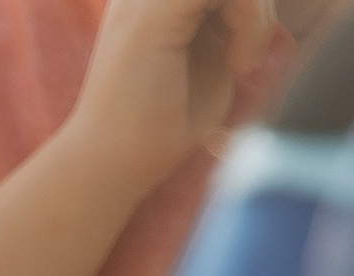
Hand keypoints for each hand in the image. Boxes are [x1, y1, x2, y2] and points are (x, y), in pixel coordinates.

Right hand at [68, 0, 276, 198]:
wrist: (112, 166)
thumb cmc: (162, 125)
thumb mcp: (208, 53)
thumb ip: (232, 13)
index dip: (245, 9)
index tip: (240, 54)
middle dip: (253, 7)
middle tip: (243, 59)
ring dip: (256, 15)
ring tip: (239, 64)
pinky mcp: (154, 9)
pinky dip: (251, 20)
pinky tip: (236, 65)